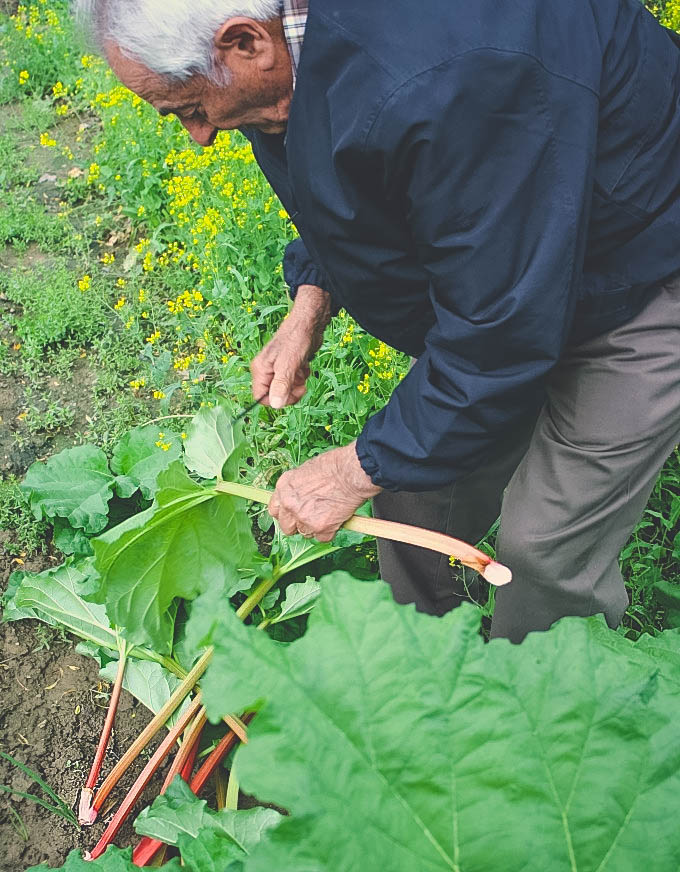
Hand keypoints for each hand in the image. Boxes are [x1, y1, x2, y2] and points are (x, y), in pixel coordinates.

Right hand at [250, 284, 330, 408]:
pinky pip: (293, 382)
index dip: (276, 401)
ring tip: (302, 371)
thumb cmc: (297, 339)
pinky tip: (304, 365)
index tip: (290, 395)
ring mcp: (277, 369)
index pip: (261, 398)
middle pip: (275, 396)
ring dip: (297, 385)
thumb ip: (281, 385)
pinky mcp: (288, 367)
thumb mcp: (289, 364)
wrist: (310, 324)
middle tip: (301, 386)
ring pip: (286, 390)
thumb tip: (275, 405)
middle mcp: (266, 370)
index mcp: (260, 370)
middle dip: (290, 393)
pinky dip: (301, 377)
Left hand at [268, 442, 381, 541]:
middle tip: (312, 517)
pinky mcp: (320, 528)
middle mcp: (289, 505)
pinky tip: (336, 518)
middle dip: (298, 524)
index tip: (292, 514)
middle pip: (287, 527)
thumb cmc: (333, 466)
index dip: (285, 514)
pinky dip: (330, 531)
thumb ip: (297, 489)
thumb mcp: (305, 471)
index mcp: (284, 488)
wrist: (350, 472)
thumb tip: (299, 498)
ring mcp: (303, 518)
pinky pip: (322, 538)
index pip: (275, 510)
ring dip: (315, 527)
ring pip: (305, 533)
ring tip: (328, 514)